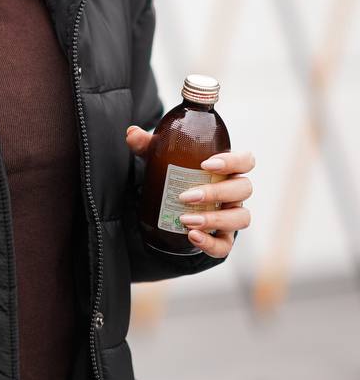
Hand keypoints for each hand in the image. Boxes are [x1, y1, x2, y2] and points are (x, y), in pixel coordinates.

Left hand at [125, 126, 252, 258]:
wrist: (165, 206)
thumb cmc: (172, 175)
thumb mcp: (158, 158)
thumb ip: (146, 145)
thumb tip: (132, 133)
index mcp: (225, 169)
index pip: (246, 161)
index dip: (233, 162)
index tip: (207, 164)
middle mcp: (233, 192)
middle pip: (243, 188)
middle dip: (216, 193)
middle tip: (186, 196)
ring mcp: (230, 215)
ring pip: (240, 218)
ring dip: (215, 219)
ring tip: (186, 220)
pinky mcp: (221, 238)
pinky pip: (225, 245)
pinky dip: (211, 243)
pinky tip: (192, 237)